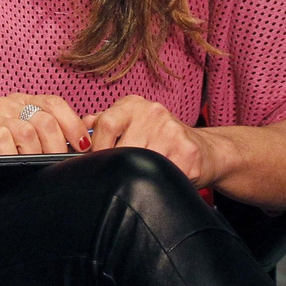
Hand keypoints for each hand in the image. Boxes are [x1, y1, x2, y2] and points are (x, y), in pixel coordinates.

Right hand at [0, 93, 90, 174]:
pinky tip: (10, 162)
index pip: (54, 104)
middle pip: (46, 120)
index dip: (73, 125)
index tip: (83, 147)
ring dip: (35, 154)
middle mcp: (7, 104)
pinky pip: (3, 137)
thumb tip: (78, 146)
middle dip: (57, 147)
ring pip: (28, 130)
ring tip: (31, 166)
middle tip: (55, 165)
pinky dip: (12, 153)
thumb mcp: (13, 132)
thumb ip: (39, 134)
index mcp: (20, 102)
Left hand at [83, 96, 213, 186]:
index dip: (97, 147)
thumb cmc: (160, 139)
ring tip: (140, 174)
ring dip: (136, 173)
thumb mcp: (131, 124)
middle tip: (118, 172)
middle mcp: (154, 113)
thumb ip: (104, 123)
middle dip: (117, 164)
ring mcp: (173, 132)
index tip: (97, 160)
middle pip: (121, 146)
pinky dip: (155, 180)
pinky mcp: (188, 153)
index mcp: (135, 105)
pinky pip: (160, 174)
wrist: (206, 150)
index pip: (105, 124)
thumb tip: (80, 127)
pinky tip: (159, 178)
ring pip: (140, 162)